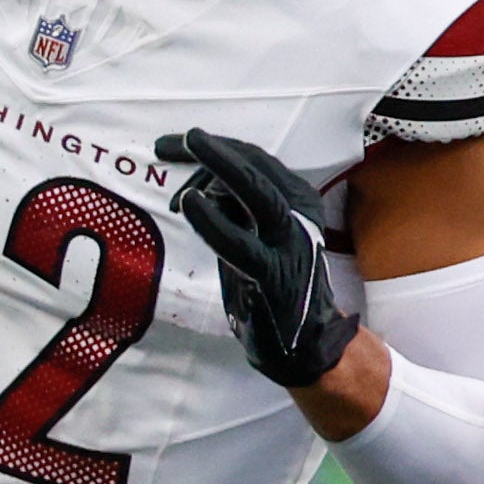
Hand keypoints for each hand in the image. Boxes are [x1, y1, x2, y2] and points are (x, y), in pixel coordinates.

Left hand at [156, 126, 362, 391]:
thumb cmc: (271, 289)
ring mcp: (289, 244)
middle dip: (217, 147)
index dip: (217, 147)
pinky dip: (213, 220)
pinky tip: (190, 204)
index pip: (256, 161)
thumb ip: (235, 208)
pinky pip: (242, 241)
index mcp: (297, 201)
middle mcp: (299, 215)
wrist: (306, 345)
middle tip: (183, 138)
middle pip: (258, 165)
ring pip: (257, 192)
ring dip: (221, 165)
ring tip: (186, 148)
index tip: (177, 145)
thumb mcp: (254, 236)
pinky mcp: (274, 276)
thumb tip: (200, 181)